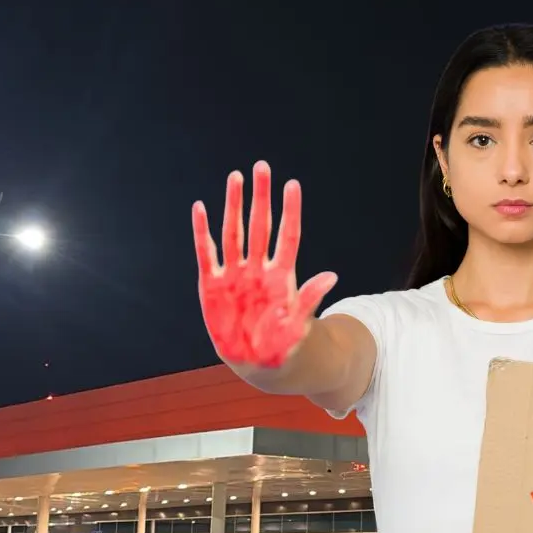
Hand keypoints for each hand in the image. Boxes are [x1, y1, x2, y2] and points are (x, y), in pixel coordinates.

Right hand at [192, 161, 337, 368]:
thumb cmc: (284, 346)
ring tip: (235, 178)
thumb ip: (309, 299)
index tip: (292, 185)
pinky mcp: (213, 286)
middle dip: (260, 197)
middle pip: (260, 226)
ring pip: (234, 232)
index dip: (289, 211)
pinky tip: (201, 209)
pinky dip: (202, 232)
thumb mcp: (299, 325)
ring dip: (234, 206)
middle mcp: (258, 269)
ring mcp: (235, 275)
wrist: (259, 365)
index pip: (287, 236)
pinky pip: (207, 254)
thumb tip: (331, 277)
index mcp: (281, 276)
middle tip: (262, 167)